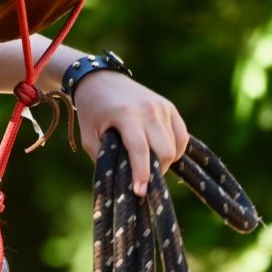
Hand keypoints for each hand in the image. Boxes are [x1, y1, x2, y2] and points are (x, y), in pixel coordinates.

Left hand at [72, 71, 189, 195]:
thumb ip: (105, 158)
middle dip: (156, 171)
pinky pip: (182, 136)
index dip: (141, 174)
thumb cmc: (92, 111)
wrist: (100, 79)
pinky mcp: (169, 107)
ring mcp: (161, 106)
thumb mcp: (89, 137)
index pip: (140, 150)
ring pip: (176, 146)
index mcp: (125, 114)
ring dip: (165, 162)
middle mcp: (148, 109)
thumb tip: (124, 182)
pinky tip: (161, 154)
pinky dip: (175, 150)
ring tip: (149, 165)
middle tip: (142, 179)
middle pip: (165, 151)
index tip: (140, 193)